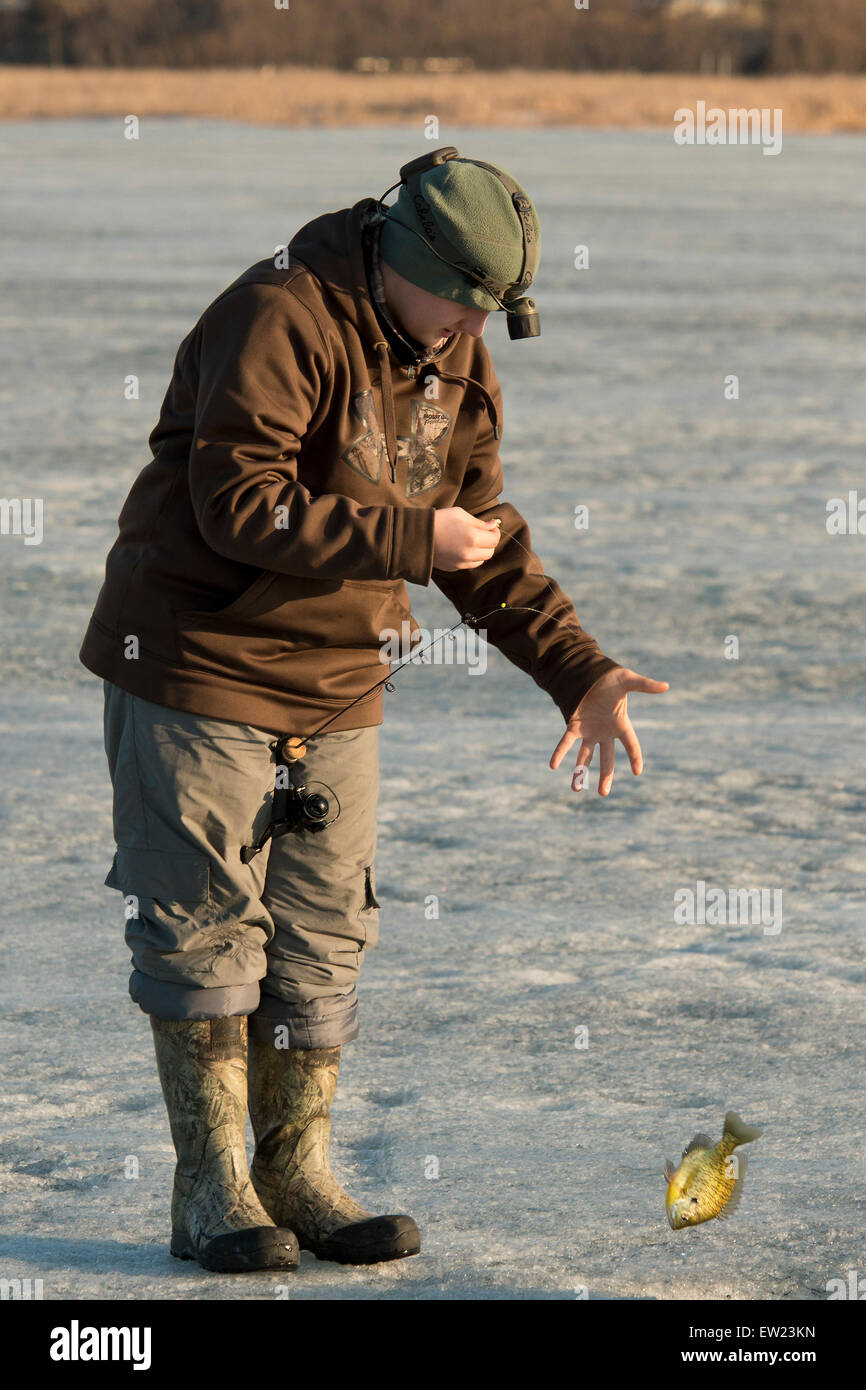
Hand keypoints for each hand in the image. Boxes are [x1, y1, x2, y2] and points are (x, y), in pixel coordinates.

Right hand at [433, 508, 500, 570]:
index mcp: (473, 538)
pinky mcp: (454, 567)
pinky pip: (469, 564)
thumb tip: (493, 525)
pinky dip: (471, 557)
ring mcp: (461, 562)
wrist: (418, 534)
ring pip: (481, 560)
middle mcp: (469, 553)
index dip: (495, 532)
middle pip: (490, 552)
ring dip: (480, 551)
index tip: (490, 527)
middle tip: (483, 534)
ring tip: (471, 541)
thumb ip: (480, 522)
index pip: (495, 539)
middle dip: (489, 542)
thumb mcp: (460, 514)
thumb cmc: (439, 520)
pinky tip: (462, 548)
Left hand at [549, 666, 668, 796]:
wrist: (589, 673)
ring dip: (580, 772)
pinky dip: (560, 753)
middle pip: (607, 759)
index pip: (631, 745)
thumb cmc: (611, 678)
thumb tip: (666, 686)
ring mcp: (589, 732)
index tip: (638, 772)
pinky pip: (566, 742)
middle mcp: (605, 732)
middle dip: (605, 776)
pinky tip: (553, 765)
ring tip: (576, 789)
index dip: (635, 757)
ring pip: (585, 756)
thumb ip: (645, 685)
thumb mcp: (628, 680)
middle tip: (603, 793)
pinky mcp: (574, 726)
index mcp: (621, 724)